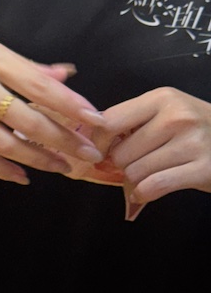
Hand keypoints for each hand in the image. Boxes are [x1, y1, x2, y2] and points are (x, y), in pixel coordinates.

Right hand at [0, 21, 107, 183]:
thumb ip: (25, 65)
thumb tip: (64, 76)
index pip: (40, 87)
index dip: (70, 105)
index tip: (95, 119)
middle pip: (28, 121)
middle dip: (63, 139)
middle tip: (89, 153)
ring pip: (6, 144)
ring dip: (37, 158)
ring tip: (62, 167)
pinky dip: (1, 170)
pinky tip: (22, 177)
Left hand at [98, 87, 210, 215]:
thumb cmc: (194, 130)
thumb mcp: (165, 113)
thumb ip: (130, 122)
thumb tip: (92, 146)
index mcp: (163, 98)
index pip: (108, 123)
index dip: (99, 144)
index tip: (106, 152)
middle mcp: (177, 116)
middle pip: (120, 154)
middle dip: (124, 165)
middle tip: (143, 162)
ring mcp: (192, 142)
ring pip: (133, 174)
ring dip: (137, 181)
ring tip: (155, 171)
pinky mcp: (201, 169)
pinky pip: (151, 187)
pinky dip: (145, 194)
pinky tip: (152, 189)